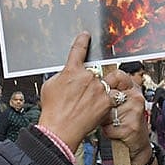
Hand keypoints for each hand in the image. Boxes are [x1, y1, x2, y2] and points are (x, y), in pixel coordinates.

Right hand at [37, 33, 133, 150]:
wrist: (60, 129)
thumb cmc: (52, 110)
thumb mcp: (49, 86)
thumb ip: (60, 76)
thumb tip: (66, 74)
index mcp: (71, 70)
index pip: (78, 50)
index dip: (83, 41)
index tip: (86, 36)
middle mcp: (87, 77)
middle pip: (96, 70)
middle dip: (92, 79)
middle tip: (86, 92)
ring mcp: (98, 89)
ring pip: (109, 81)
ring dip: (107, 87)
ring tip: (101, 96)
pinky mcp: (106, 101)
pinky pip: (115, 96)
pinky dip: (112, 100)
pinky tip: (105, 106)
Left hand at [98, 77, 151, 164]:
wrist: (138, 142)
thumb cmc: (127, 121)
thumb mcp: (121, 102)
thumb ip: (110, 91)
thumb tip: (89, 83)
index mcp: (133, 88)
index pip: (117, 75)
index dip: (105, 82)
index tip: (98, 89)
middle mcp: (136, 97)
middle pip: (107, 95)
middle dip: (101, 106)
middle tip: (104, 111)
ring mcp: (134, 112)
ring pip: (106, 112)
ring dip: (103, 120)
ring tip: (111, 122)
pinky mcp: (131, 127)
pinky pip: (109, 127)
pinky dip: (107, 131)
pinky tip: (113, 131)